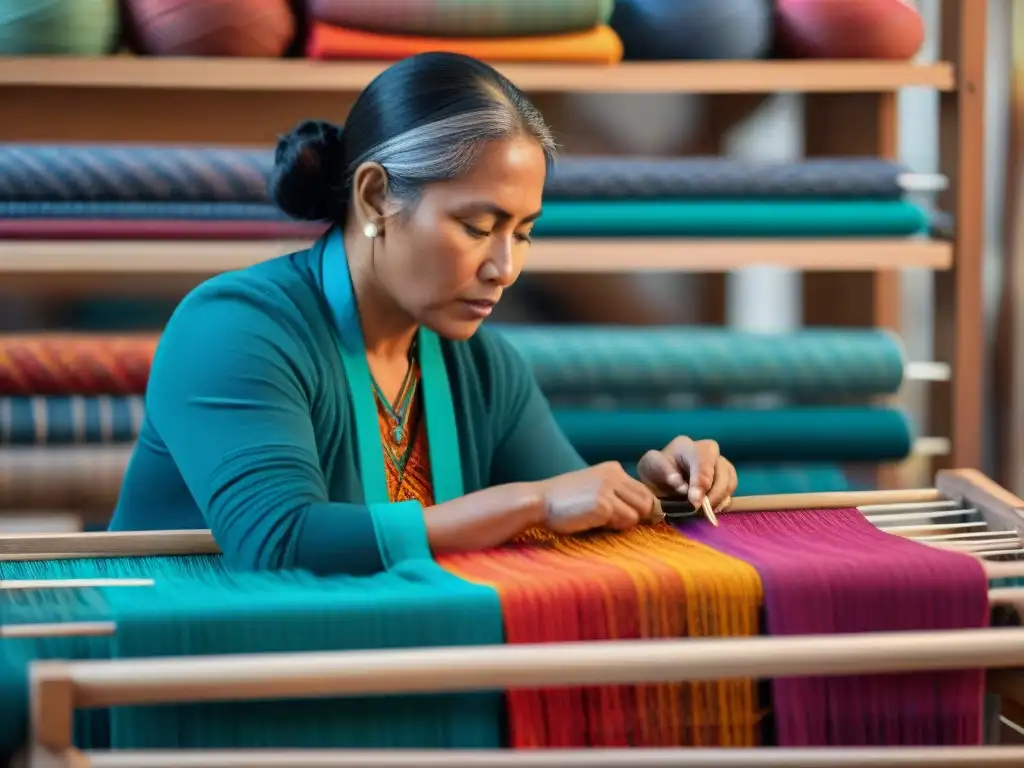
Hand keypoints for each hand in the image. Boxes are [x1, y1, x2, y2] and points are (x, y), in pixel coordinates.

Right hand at [538, 462, 661, 534]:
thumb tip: (649, 513)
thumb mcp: (594, 488)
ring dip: (622, 523)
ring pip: (638, 514)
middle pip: (647, 502)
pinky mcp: (604, 504)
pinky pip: (625, 522)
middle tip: (610, 521)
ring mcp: (609, 488)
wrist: (538, 501)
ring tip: (598, 520)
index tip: (620, 516)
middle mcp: (614, 474)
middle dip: (634, 516)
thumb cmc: (564, 501)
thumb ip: (617, 494)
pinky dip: (612, 527)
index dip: (637, 508)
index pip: (644, 491)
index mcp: (613, 468)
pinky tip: (591, 522)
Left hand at [637, 436, 736, 513]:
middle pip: (722, 468)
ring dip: (719, 498)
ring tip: (703, 511)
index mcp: (685, 446)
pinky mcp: (725, 477)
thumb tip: (682, 486)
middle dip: (713, 492)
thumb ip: (662, 474)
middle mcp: (706, 451)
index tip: (694, 501)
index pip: (701, 460)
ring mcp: (718, 463)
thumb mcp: (649, 470)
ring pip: (729, 479)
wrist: (658, 484)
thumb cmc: (654, 475)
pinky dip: (723, 500)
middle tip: (700, 509)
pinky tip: (710, 508)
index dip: (701, 481)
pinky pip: (731, 489)